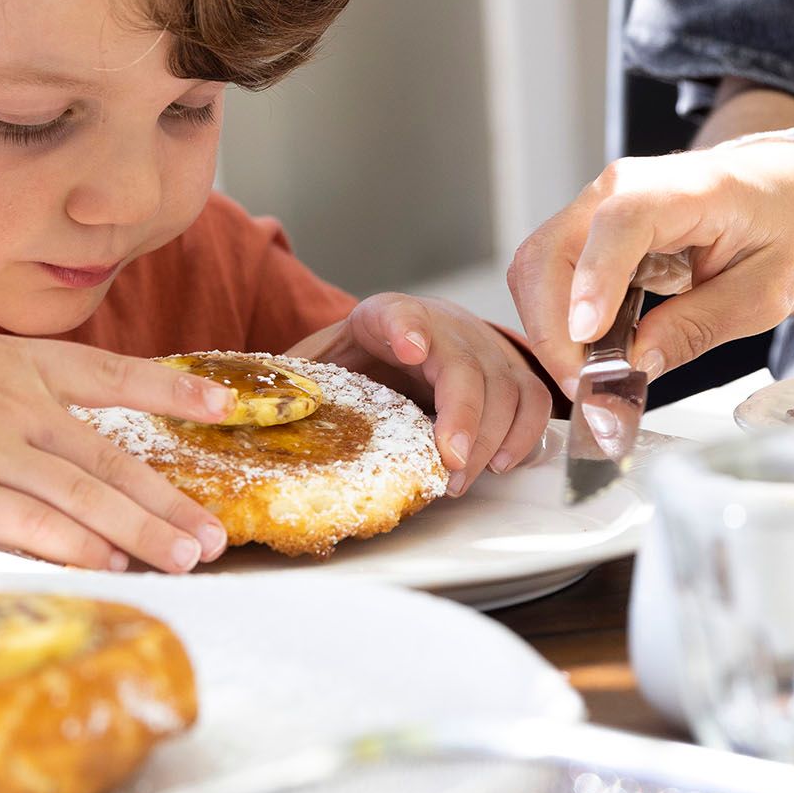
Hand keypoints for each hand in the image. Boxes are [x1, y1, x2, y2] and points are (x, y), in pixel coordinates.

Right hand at [0, 304, 238, 572]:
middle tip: (216, 535)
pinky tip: (112, 564)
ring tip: (187, 560)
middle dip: (170, 500)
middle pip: (112, 458)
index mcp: (21, 364)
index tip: (227, 407)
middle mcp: (17, 403)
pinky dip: (76, 546)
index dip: (173, 393)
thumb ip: (15, 406)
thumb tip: (61, 461)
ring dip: (142, 532)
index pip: (114, 375)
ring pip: (84, 496)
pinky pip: (28, 524)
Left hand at [291, 294, 552, 494]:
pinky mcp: (511, 371)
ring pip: (507, 386)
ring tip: (461, 478)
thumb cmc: (362, 358)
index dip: (406, 328)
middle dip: (462, 416)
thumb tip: (260, 417)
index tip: (410, 345)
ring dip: (491, 438)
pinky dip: (525, 435)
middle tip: (448, 464)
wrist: (406, 337)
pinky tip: (500, 464)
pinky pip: (534, 400)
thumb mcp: (323, 362)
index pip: (397, 315)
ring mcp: (483, 347)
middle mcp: (443, 326)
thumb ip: (300, 383)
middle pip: (464, 364)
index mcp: (385, 317)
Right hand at [507, 138, 793, 391]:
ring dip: (549, 331)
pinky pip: (548, 279)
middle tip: (587, 388)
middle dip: (554, 330)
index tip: (587, 338)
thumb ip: (701, 326)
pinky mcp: (585, 234)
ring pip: (535, 269)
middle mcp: (620, 188)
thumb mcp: (766, 290)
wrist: (775, 184)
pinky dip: (555, 323)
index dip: (594, 281)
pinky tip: (588, 355)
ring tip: (590, 378)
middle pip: (551, 252)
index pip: (619, 225)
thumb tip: (637, 364)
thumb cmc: (781, 223)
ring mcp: (594, 208)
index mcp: (682, 190)